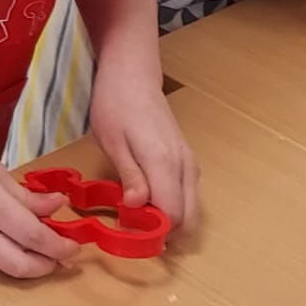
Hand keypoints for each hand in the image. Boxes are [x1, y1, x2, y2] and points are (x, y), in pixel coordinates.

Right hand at [0, 109, 78, 279]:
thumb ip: (26, 194)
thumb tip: (57, 207)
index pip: (33, 237)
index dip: (58, 246)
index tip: (74, 245)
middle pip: (18, 265)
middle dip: (47, 265)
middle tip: (64, 257)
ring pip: (1, 266)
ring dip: (26, 262)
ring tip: (43, 249)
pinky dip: (3, 254)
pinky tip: (13, 241)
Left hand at [88, 54, 199, 228]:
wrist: (133, 73)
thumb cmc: (116, 104)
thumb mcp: (113, 141)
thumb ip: (130, 176)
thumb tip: (137, 208)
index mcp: (165, 162)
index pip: (173, 215)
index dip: (154, 232)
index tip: (128, 230)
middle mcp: (185, 165)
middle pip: (189, 218)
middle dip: (165, 232)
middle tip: (133, 227)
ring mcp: (189, 161)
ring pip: (192, 208)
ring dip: (169, 219)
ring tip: (137, 212)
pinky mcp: (187, 158)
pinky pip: (188, 193)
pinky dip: (174, 205)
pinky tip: (148, 197)